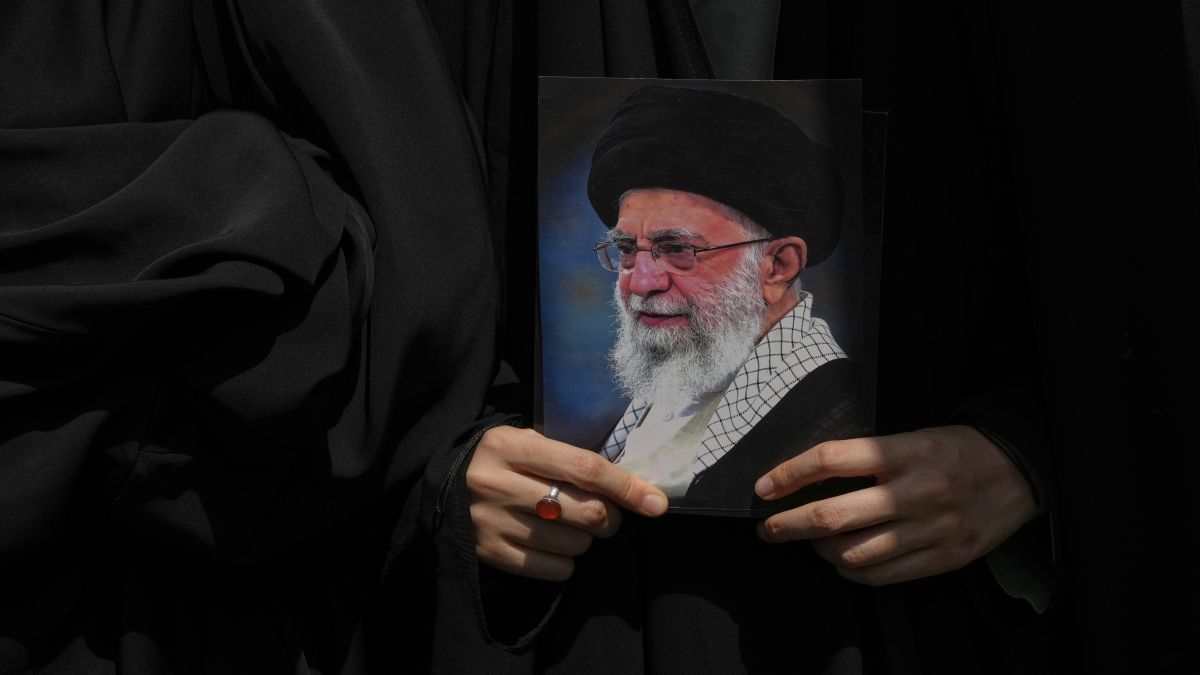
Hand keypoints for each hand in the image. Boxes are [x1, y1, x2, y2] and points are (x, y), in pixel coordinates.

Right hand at [466, 426, 668, 580]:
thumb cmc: (500, 460)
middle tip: (606, 515)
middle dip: (610, 517)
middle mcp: (498, 483)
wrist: (440, 485)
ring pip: (574, 543)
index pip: (584, 467)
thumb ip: (569, 457)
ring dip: (587, 539)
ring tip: (571, 526)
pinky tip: (555, 545)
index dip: (626, 486)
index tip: (656, 502)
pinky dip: (566, 562)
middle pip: (586, 511)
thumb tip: (632, 487)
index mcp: (511, 446)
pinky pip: (553, 568)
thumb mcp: (526, 442)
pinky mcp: (488, 552)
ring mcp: (491, 521)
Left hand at [754, 425, 1037, 585]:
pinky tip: (843, 562)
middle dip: (788, 525)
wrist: (1020, 470)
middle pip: (833, 516)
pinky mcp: (944, 558)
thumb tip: (806, 480)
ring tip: (811, 543)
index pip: (831, 460)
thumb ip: (866, 458)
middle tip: (768, 529)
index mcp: (904, 451)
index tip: (763, 487)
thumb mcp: (911, 437)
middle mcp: (915, 492)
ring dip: (819, 551)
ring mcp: (931, 530)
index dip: (789, 474)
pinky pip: (882, 576)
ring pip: (852, 554)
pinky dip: (852, 572)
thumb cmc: (955, 450)